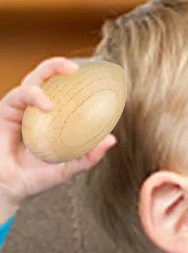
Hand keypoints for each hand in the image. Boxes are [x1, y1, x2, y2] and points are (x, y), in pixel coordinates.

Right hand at [0, 58, 115, 223]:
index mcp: (55, 119)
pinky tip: (47, 106)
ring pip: (34, 81)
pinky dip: (35, 96)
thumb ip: (89, 155)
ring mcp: (22, 108)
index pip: (66, 93)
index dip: (78, 81)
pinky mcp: (6, 110)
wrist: (11, 187)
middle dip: (60, 65)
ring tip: (69, 75)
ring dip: (49, 72)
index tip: (97, 77)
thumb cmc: (38, 177)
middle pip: (47, 78)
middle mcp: (38, 109)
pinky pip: (20, 95)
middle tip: (77, 67)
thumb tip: (111, 139)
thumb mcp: (69, 167)